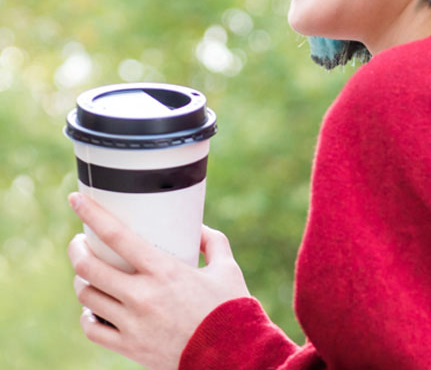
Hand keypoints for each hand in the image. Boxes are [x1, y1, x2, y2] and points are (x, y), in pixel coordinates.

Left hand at [67, 192, 249, 369]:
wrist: (231, 354)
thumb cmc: (230, 308)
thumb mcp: (227, 267)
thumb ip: (213, 242)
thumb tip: (198, 229)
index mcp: (164, 270)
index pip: (117, 236)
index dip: (91, 214)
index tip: (76, 199)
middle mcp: (142, 295)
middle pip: (89, 267)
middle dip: (76, 249)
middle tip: (79, 242)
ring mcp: (132, 323)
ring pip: (87, 296)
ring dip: (82, 280)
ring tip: (88, 273)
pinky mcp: (129, 347)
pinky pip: (92, 328)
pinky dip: (88, 314)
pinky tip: (95, 306)